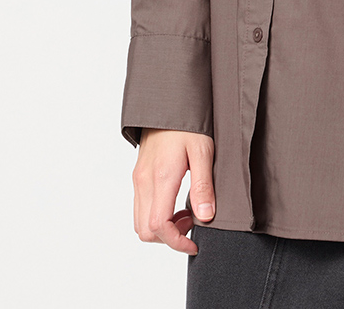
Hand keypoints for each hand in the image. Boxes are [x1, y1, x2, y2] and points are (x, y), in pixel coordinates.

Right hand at [132, 129, 215, 254]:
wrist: (168, 101)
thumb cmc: (188, 123)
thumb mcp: (203, 151)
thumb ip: (203, 185)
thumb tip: (205, 217)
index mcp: (161, 177)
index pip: (158, 226)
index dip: (176, 242)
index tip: (194, 242)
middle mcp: (143, 181)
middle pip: (145, 230)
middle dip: (169, 237)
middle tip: (192, 223)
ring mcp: (138, 179)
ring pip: (140, 221)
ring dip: (162, 227)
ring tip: (187, 212)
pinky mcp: (138, 175)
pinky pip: (140, 207)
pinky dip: (156, 214)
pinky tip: (176, 201)